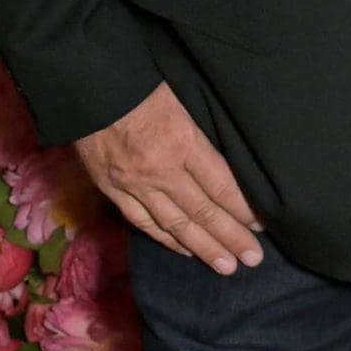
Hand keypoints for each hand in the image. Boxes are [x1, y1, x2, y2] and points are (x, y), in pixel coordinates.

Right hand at [75, 82, 263, 272]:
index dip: (243, 209)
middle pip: (202, 212)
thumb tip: (230, 167)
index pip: (221, 186)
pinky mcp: (113, 190)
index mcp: (182, 143)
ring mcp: (134, 185)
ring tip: (226, 266)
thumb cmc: (141, 84)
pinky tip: (185, 250)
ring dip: (203, 248)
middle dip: (231, 238)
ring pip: (175, 225)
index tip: (262, 226)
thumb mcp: (184, 101)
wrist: (88, 85)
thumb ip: (202, 135)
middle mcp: (160, 171)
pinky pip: (144, 222)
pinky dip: (166, 239)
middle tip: (253, 259)